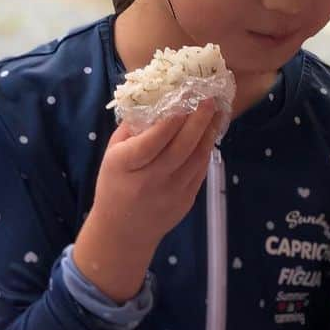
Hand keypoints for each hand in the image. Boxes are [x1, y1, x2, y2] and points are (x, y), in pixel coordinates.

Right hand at [75, 100, 217, 299]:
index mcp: (125, 166)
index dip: (170, 121)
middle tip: (209, 99)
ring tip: (217, 113)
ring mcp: (172, 193)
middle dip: (198, 121)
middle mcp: (150, 180)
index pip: (152, 141)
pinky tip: (210, 134)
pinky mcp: (187, 201)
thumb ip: (132, 130)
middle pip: (180, 149)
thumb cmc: (115, 185)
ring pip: (196, 159)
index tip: (184, 99)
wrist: (125, 230)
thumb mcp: (112, 155)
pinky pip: (200, 171)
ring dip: (208, 134)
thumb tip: (157, 101)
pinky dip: (206, 150)